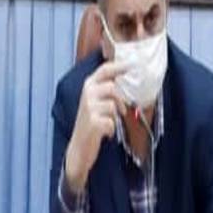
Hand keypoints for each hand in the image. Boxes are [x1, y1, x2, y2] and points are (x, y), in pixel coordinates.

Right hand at [64, 61, 128, 191]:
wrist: (79, 147)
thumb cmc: (90, 124)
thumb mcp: (94, 103)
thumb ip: (106, 90)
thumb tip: (123, 78)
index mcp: (88, 86)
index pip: (104, 70)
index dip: (119, 66)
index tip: (132, 64)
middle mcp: (87, 94)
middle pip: (111, 88)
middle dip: (119, 101)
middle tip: (121, 112)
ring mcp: (89, 108)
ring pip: (113, 106)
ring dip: (115, 117)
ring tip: (109, 123)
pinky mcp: (93, 122)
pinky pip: (112, 121)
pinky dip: (111, 129)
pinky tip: (104, 133)